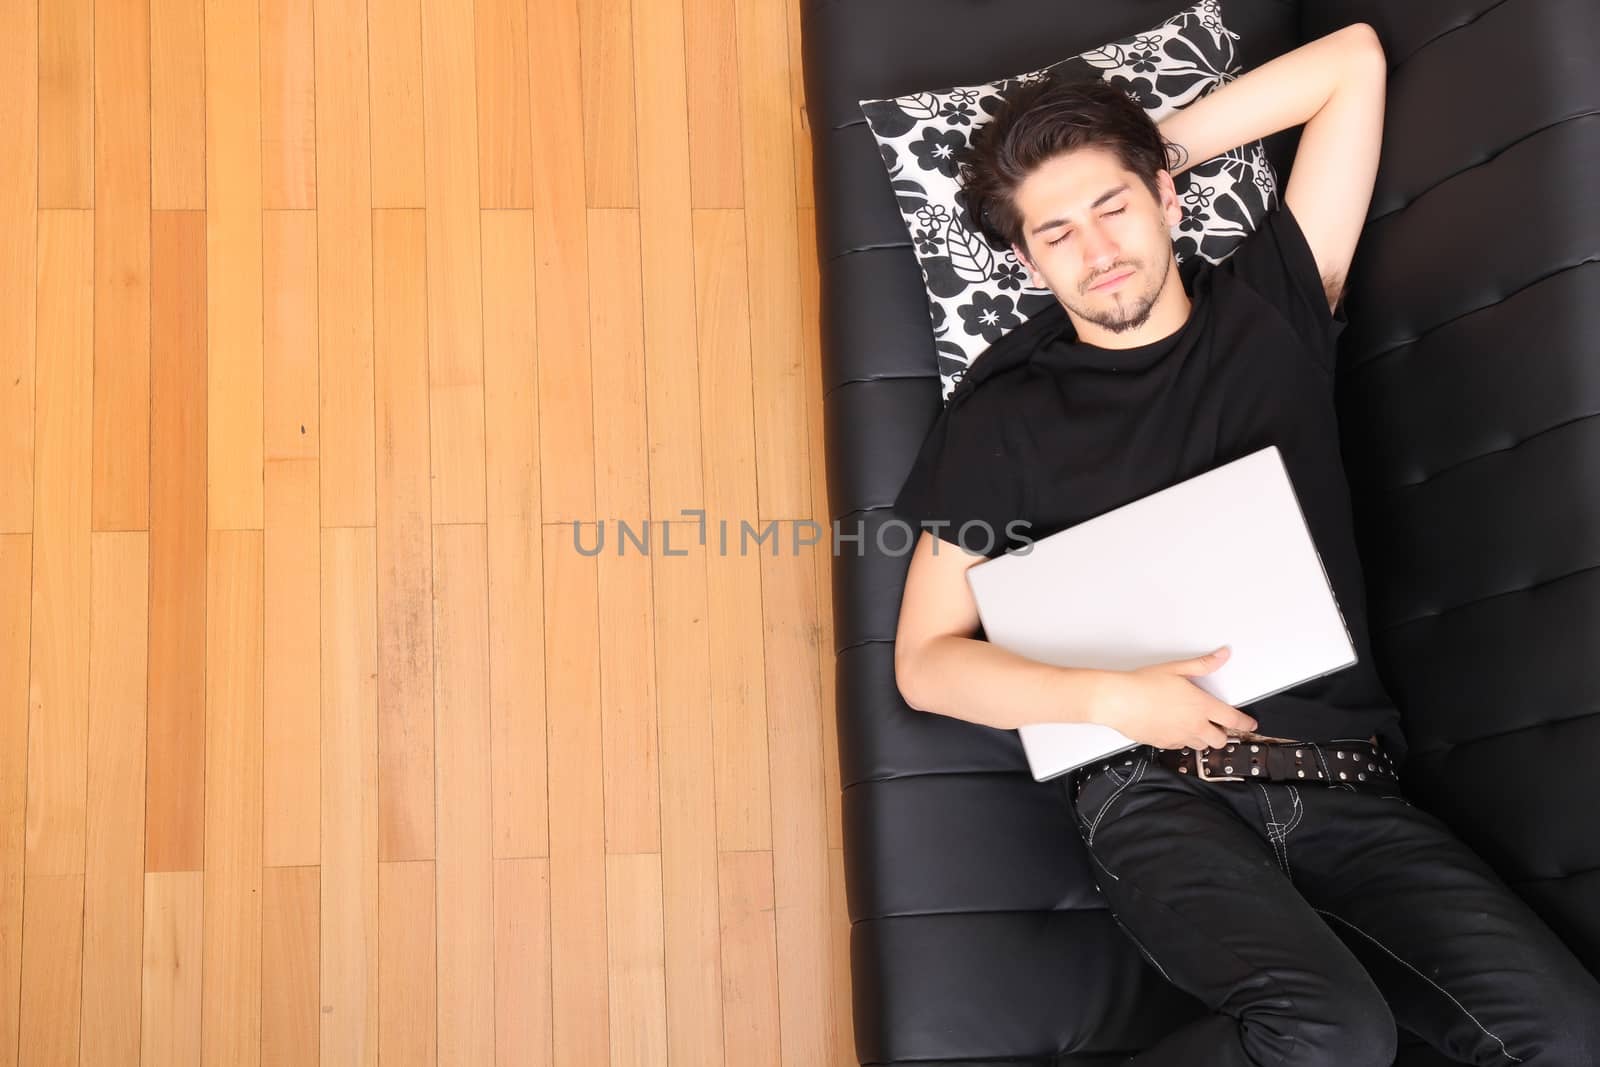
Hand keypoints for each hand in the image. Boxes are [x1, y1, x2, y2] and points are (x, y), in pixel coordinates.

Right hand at [1091, 646, 1257, 750]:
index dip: (1245, 722)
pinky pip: (1180, 747)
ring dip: (1203, 738)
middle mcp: (1194, 725)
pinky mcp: (1164, 744)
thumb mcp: (1176, 668)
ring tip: (1196, 727)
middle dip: (1223, 734)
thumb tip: (1222, 655)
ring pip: (1201, 746)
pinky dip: (1183, 740)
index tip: (1249, 723)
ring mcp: (1178, 737)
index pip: (1233, 719)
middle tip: (1219, 725)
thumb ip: (1203, 664)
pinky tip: (1175, 729)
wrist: (1117, 701)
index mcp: (1202, 706)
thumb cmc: (1143, 684)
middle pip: (1220, 740)